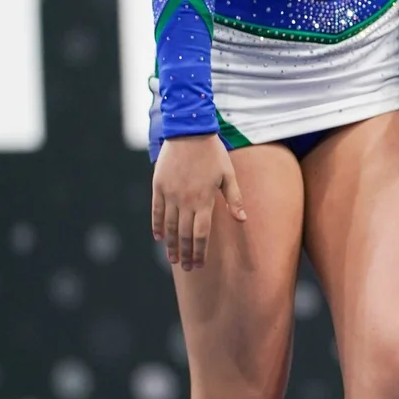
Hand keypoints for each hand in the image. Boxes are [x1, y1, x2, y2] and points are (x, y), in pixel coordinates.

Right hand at [151, 133, 245, 271]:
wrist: (188, 130)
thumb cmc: (212, 153)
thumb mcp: (228, 175)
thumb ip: (234, 199)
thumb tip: (242, 220)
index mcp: (204, 200)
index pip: (201, 234)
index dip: (200, 251)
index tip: (199, 264)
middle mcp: (185, 201)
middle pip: (184, 234)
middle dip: (186, 253)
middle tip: (187, 268)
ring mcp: (170, 194)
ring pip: (168, 226)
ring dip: (170, 245)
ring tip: (172, 259)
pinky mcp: (158, 185)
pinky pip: (156, 210)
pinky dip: (156, 225)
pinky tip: (158, 237)